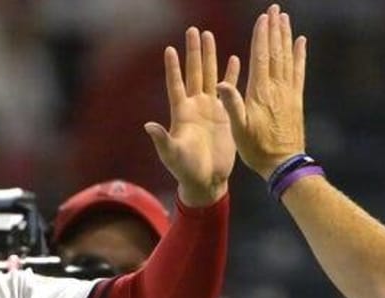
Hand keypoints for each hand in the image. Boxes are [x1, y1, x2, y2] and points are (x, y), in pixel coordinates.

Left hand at [144, 26, 238, 206]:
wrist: (206, 180)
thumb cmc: (185, 170)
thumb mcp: (171, 155)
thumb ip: (162, 140)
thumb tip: (148, 126)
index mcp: (180, 113)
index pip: (175, 84)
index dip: (173, 68)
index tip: (169, 49)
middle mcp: (195, 106)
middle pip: (194, 72)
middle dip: (193, 52)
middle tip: (194, 30)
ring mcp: (210, 108)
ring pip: (211, 76)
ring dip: (211, 56)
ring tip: (210, 35)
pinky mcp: (225, 114)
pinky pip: (229, 90)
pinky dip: (232, 75)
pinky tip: (235, 58)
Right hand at [217, 4, 308, 179]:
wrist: (283, 163)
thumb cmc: (257, 149)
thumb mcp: (238, 129)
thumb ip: (231, 104)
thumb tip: (221, 83)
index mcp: (260, 92)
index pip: (261, 57)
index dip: (262, 36)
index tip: (263, 17)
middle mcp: (276, 88)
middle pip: (275, 52)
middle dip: (274, 29)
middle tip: (275, 9)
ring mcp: (288, 92)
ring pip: (287, 57)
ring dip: (285, 36)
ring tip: (285, 18)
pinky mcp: (296, 99)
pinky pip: (299, 72)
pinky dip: (300, 55)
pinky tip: (301, 42)